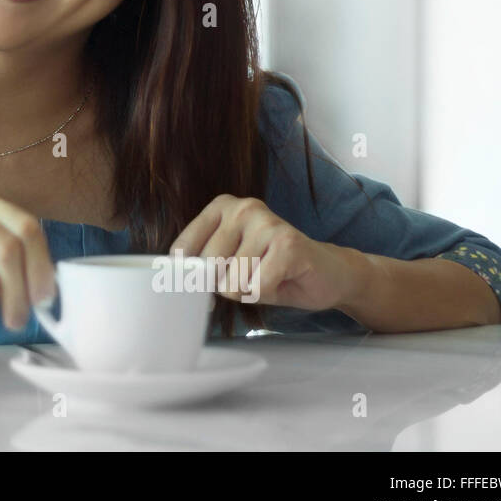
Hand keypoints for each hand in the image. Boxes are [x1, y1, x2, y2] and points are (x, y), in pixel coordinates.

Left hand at [168, 195, 356, 310]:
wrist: (328, 274)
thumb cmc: (272, 270)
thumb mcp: (229, 265)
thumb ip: (202, 268)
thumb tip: (172, 282)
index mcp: (220, 207)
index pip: (181, 250)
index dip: (191, 279)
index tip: (206, 285)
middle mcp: (241, 207)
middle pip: (207, 268)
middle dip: (227, 286)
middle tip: (252, 276)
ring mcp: (266, 222)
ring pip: (231, 281)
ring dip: (249, 290)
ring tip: (268, 275)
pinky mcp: (287, 243)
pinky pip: (257, 286)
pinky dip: (267, 293)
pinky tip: (282, 278)